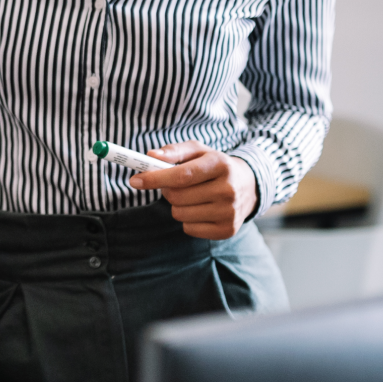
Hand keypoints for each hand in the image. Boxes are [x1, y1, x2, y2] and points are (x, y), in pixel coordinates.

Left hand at [128, 141, 258, 239]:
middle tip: (175, 185)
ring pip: (180, 214)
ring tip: (191, 196)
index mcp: (220, 164)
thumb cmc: (214, 166)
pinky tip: (200, 209)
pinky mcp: (227, 230)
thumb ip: (174, 151)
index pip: (182, 175)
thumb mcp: (198, 151)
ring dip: (177, 205)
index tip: (134, 180)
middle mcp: (228, 189)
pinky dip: (188, 219)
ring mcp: (230, 212)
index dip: (155, 178)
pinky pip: (189, 229)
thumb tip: (150, 155)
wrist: (248, 186)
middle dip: (167, 190)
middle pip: (177, 197)